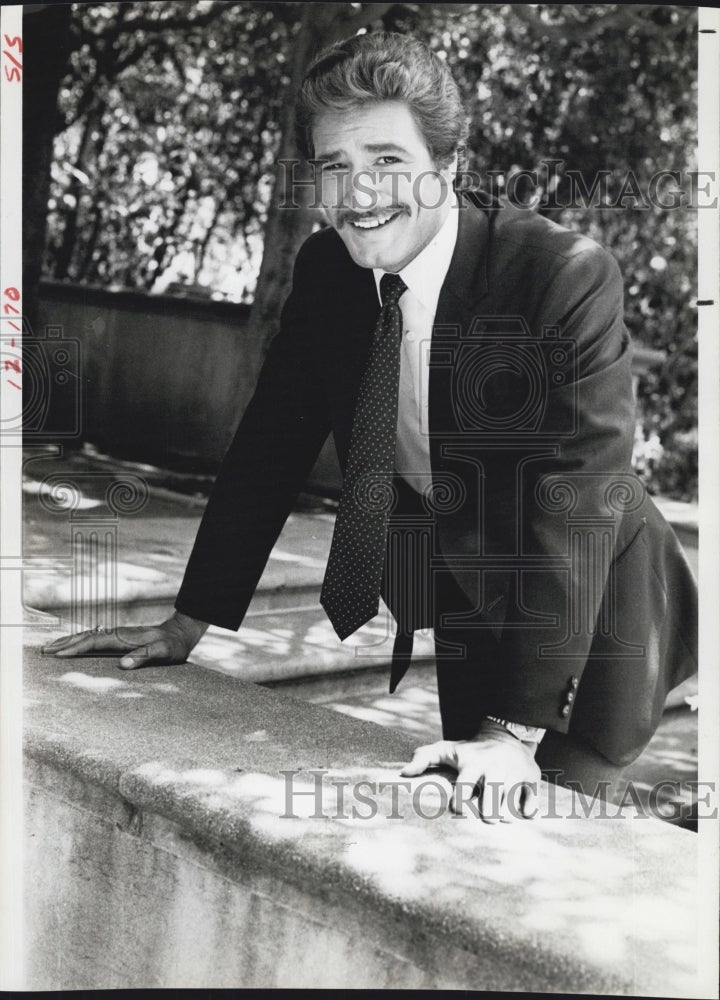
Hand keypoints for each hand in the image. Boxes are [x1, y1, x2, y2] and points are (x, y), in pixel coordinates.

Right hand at [42, 612, 208, 669]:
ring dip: (69, 642)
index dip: (75, 649)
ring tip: (51, 648)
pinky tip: (74, 647)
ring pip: (88, 637)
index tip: (58, 655)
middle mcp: (117, 634)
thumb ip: (144, 657)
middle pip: (85, 637)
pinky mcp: (119, 639)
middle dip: (64, 644)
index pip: (93, 643)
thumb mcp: (162, 653)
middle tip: (44, 651)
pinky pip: (94, 640)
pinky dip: (80, 642)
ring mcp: (117, 636)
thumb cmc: (172, 645)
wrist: (180, 632)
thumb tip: (123, 665)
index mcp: (123, 638)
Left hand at [401, 723, 540, 822]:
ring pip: (510, 805)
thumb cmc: (471, 750)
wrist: (507, 735)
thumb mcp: (447, 749)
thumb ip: (423, 758)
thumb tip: (404, 773)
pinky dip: (526, 810)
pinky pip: (531, 803)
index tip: (458, 808)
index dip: (459, 803)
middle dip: (487, 814)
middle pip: (490, 803)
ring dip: (504, 815)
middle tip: (486, 815)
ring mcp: (514, 773)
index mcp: (472, 765)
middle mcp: (494, 769)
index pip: (464, 789)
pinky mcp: (531, 778)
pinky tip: (521, 809)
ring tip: (499, 814)